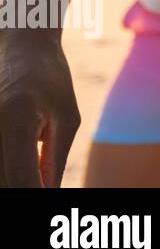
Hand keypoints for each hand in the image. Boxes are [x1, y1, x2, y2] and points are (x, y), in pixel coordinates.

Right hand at [0, 29, 80, 185]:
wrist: (20, 44)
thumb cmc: (50, 79)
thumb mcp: (65, 118)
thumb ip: (53, 161)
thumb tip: (49, 196)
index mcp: (15, 122)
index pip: (20, 181)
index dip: (34, 198)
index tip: (50, 204)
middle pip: (4, 180)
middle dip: (25, 191)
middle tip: (44, 187)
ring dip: (15, 179)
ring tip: (37, 174)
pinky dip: (8, 170)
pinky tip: (22, 167)